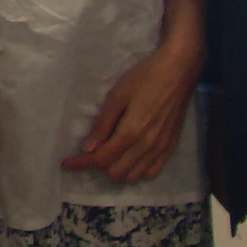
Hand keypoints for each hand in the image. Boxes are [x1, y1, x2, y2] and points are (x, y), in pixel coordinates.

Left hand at [63, 38, 204, 184]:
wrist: (178, 70)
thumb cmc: (145, 77)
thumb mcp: (117, 95)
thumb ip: (103, 124)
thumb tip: (88, 148)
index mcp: (130, 132)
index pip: (101, 158)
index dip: (82, 163)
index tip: (67, 164)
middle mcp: (146, 146)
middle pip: (116, 172)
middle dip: (99, 166)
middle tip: (91, 152)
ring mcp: (160, 148)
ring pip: (133, 176)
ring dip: (117, 170)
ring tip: (110, 155)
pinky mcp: (171, 146)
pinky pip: (152, 172)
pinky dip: (137, 171)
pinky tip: (130, 160)